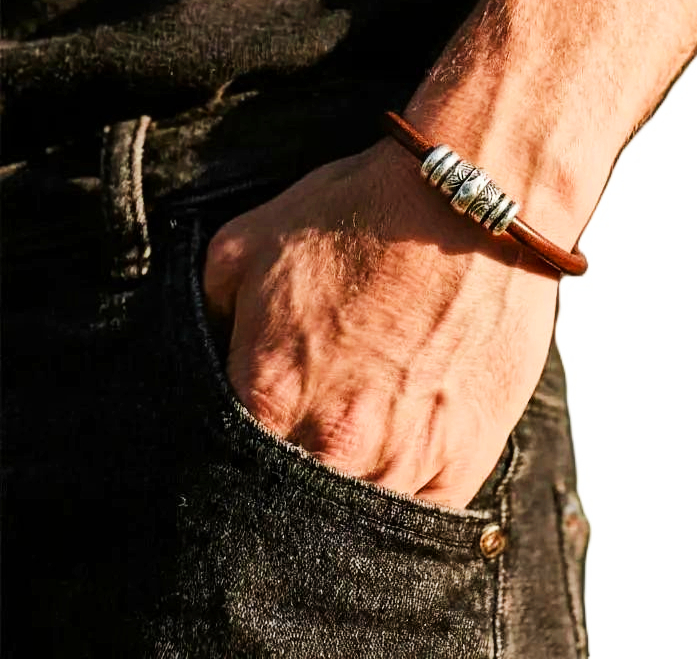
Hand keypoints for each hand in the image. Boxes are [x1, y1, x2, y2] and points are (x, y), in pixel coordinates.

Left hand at [203, 140, 562, 507]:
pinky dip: (406, 496)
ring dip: (348, 493)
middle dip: (285, 483)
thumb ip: (206, 308)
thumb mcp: (248, 241)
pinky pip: (423, 516)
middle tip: (301, 440)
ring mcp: (404, 460)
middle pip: (288, 508)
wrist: (470, 199)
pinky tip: (400, 456)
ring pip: (357, 520)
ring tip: (353, 446)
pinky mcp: (464, 460)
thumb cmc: (363, 213)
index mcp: (268, 395)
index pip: (222, 468)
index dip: (226, 456)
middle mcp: (334, 444)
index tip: (245, 434)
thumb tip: (204, 346)